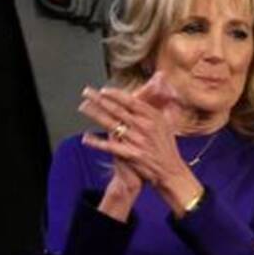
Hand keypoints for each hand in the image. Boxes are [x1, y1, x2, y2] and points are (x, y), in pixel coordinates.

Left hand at [79, 74, 202, 212]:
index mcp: (153, 116)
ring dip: (95, 114)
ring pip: (111, 124)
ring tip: (83, 107)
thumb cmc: (166, 146)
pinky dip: (97, 142)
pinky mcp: (130, 154)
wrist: (170, 170)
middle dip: (99, 99)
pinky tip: (86, 138)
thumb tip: (158, 84)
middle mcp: (144, 126)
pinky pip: (109, 146)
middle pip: (117, 110)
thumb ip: (158, 105)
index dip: (116, 95)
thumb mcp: (167, 122)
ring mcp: (137, 140)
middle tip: (86, 92)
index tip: (103, 90)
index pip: (131, 101)